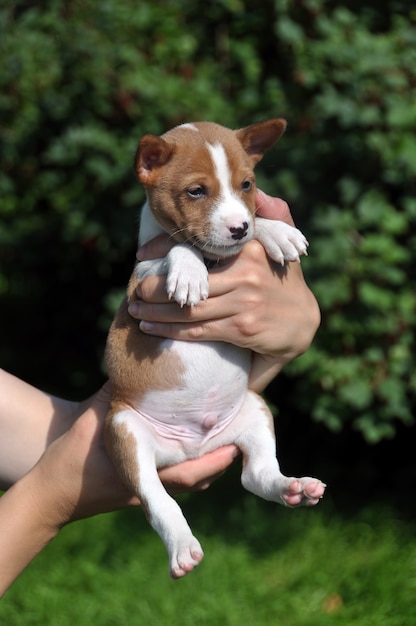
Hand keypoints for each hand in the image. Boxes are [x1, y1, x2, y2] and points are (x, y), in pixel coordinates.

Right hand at [29, 383, 238, 526]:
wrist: (52, 489)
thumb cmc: (74, 454)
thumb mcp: (98, 416)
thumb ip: (122, 392)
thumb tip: (145, 363)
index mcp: (146, 474)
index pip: (194, 472)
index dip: (218, 457)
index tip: (236, 439)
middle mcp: (154, 485)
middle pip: (199, 477)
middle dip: (220, 456)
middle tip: (238, 430)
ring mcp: (149, 490)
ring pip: (191, 478)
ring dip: (208, 459)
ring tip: (223, 432)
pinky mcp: (142, 489)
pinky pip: (176, 475)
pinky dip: (191, 460)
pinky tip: (194, 438)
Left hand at [129, 190, 319, 388]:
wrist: (302, 323)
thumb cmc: (282, 280)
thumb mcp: (281, 244)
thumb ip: (270, 216)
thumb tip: (257, 191)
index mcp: (250, 249)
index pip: (199, 248)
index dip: (165, 251)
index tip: (141, 255)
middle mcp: (246, 274)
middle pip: (190, 281)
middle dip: (155, 287)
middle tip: (134, 288)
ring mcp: (243, 302)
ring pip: (189, 308)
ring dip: (156, 311)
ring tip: (135, 308)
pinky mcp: (241, 328)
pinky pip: (197, 329)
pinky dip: (170, 330)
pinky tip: (151, 327)